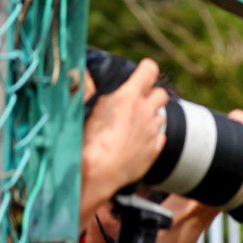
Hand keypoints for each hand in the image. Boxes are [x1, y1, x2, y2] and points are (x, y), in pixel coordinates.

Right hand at [80, 59, 168, 213]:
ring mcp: (152, 131)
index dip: (146, 69)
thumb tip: (81, 73)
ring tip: (133, 123)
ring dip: (151, 116)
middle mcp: (146, 111)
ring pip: (160, 116)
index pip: (149, 71)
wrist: (98, 174)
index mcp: (129, 96)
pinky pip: (160, 137)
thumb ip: (86, 88)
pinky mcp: (154, 150)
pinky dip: (152, 136)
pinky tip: (136, 141)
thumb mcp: (84, 109)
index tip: (143, 71)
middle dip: (152, 94)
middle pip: (161, 93)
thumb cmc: (88, 140)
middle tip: (138, 100)